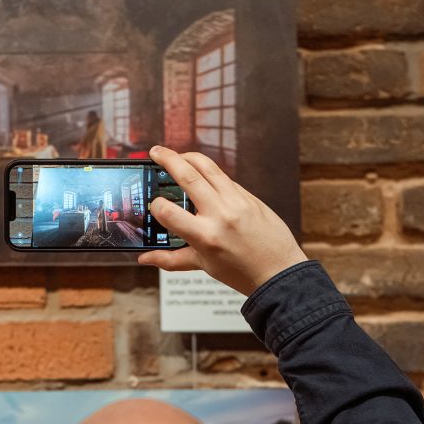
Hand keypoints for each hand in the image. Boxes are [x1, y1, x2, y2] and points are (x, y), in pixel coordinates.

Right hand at [138, 147, 306, 296]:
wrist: (279, 271)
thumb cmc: (241, 272)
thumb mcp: (203, 265)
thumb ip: (170, 259)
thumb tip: (144, 258)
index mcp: (206, 236)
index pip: (168, 211)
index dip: (155, 205)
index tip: (154, 204)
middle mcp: (221, 214)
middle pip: (188, 176)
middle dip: (168, 159)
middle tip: (155, 151)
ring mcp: (237, 202)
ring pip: (208, 167)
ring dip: (189, 156)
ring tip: (176, 155)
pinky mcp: (249, 196)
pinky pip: (224, 178)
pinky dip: (209, 173)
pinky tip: (201, 175)